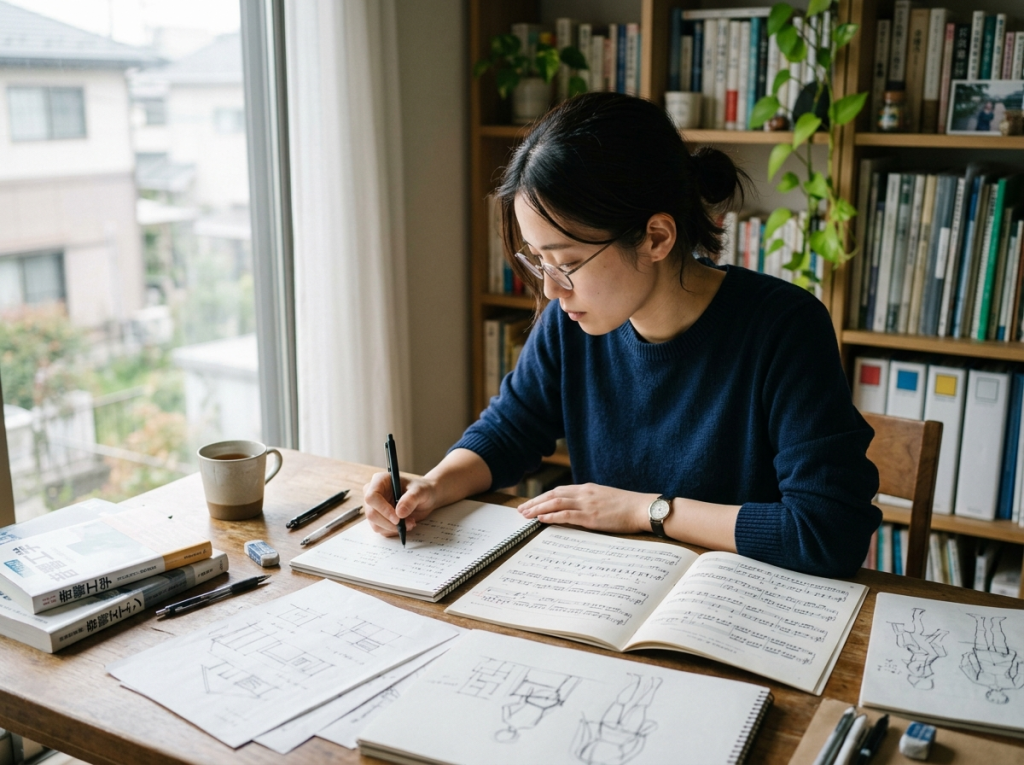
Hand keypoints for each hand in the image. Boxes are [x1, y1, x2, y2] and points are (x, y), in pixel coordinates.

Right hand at [362, 472, 438, 536]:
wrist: (425, 498)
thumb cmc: (422, 490)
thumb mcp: (420, 491)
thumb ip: (411, 499)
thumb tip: (399, 513)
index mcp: (380, 481)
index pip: (371, 497)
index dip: (382, 509)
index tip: (397, 518)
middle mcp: (373, 494)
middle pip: (371, 513)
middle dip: (389, 523)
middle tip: (408, 523)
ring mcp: (374, 507)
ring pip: (375, 524)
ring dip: (393, 528)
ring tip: (410, 522)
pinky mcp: (378, 518)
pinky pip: (381, 529)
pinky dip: (394, 531)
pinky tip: (405, 524)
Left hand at [517, 483, 652, 534]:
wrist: (642, 508)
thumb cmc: (626, 506)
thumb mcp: (604, 498)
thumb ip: (589, 501)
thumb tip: (576, 508)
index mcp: (586, 488)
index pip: (558, 491)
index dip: (542, 497)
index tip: (530, 503)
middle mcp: (584, 493)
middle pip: (552, 495)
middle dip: (535, 502)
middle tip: (521, 510)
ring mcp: (587, 504)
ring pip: (556, 503)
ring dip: (538, 509)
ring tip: (526, 515)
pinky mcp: (591, 517)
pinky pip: (566, 515)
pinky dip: (552, 516)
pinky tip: (541, 519)